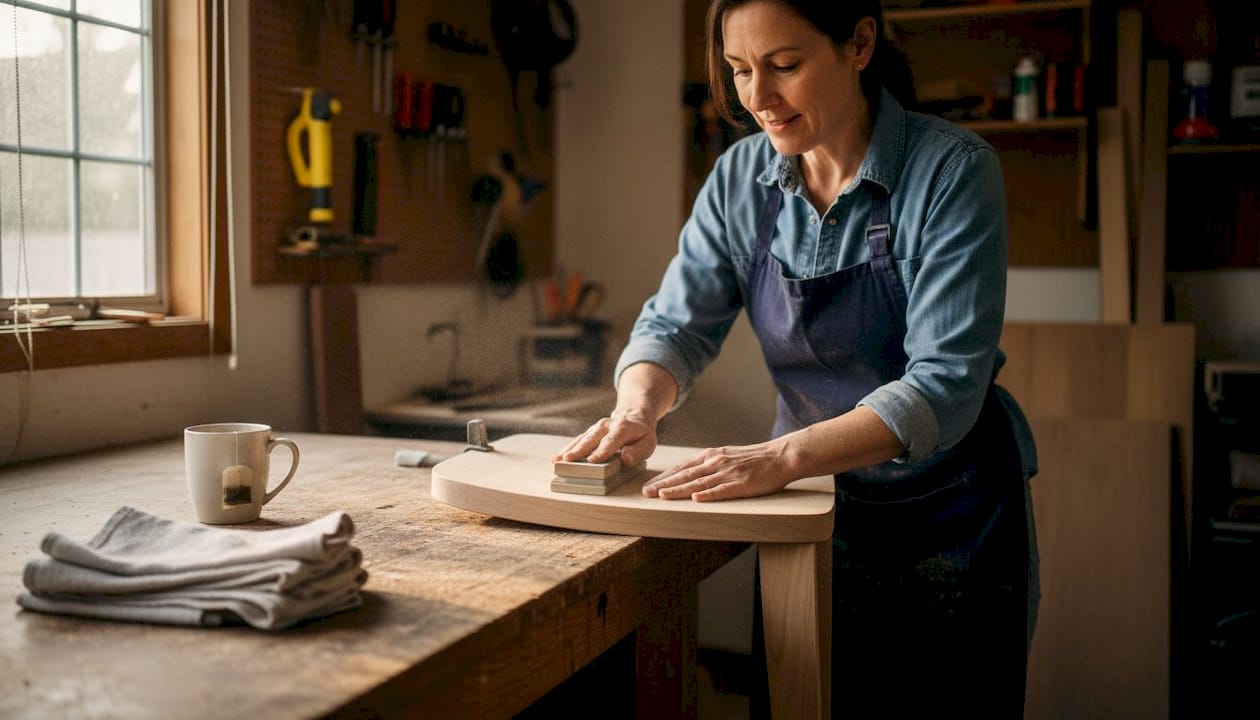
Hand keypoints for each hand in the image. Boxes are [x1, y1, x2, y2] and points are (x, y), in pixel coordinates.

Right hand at [551, 408, 658, 467]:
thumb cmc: (641, 434)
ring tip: (557, 460)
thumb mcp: (648, 443)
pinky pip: (577, 441)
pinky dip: (566, 449)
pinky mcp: (588, 433)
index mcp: (623, 428)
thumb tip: (626, 458)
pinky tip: (556, 458)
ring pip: (581, 439)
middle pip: (591, 439)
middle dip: (579, 450)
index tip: (592, 460)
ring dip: (569, 450)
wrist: (633, 416)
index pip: (612, 440)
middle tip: (568, 459)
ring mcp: (595, 429)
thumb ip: (638, 451)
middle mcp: (606, 426)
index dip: (602, 450)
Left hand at [642, 441, 794, 501]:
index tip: (648, 486)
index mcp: (710, 456)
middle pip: (685, 475)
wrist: (780, 455)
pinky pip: (722, 490)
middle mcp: (715, 463)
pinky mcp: (742, 484)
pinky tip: (696, 498)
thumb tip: (689, 473)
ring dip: (679, 490)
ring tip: (662, 497)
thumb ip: (708, 464)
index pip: (681, 468)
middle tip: (646, 493)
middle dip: (663, 485)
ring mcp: (728, 473)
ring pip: (698, 483)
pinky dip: (708, 494)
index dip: (664, 478)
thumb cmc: (754, 458)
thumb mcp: (726, 456)